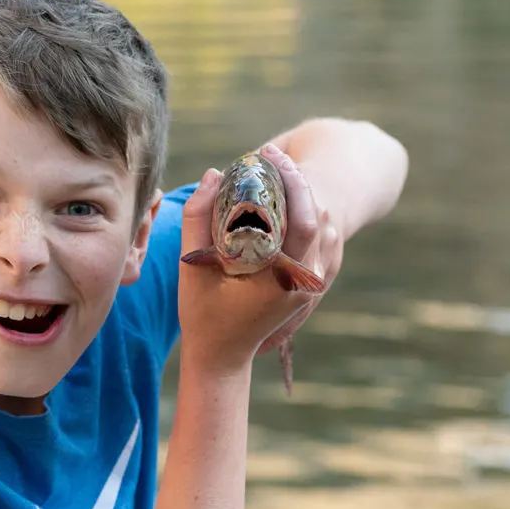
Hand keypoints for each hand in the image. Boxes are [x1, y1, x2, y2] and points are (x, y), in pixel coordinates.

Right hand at [178, 144, 343, 375]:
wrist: (221, 355)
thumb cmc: (202, 313)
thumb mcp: (193, 266)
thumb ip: (199, 218)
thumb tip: (214, 174)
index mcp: (281, 278)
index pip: (301, 217)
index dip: (288, 179)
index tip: (266, 153)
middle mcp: (304, 281)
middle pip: (314, 216)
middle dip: (294, 179)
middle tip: (270, 154)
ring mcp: (309, 284)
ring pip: (316, 226)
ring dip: (298, 195)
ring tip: (272, 170)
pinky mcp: (306, 284)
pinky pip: (310, 240)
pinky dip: (298, 214)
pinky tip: (278, 198)